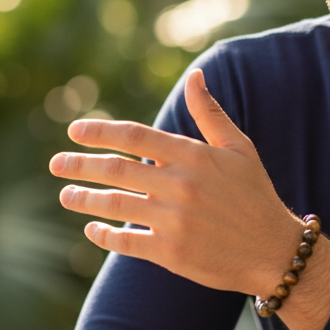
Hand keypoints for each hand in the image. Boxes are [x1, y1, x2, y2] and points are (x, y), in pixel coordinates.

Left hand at [49, 68, 299, 297]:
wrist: (274, 251)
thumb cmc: (255, 195)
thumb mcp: (239, 148)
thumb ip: (209, 113)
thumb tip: (194, 76)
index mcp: (193, 156)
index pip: (134, 136)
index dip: (99, 132)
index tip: (74, 131)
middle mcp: (180, 187)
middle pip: (115, 170)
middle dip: (79, 165)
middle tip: (55, 164)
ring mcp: (174, 221)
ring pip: (114, 206)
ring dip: (84, 199)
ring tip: (66, 195)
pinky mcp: (171, 253)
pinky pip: (125, 242)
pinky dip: (103, 234)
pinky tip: (92, 228)